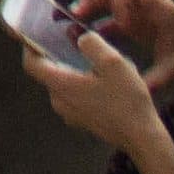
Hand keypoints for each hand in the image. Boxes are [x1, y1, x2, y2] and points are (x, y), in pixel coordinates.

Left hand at [25, 29, 164, 156]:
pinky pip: (74, 97)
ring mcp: (71, 114)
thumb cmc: (128, 102)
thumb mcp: (113, 62)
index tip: (35, 33)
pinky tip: (101, 81)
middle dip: (55, 56)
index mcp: (61, 86)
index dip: (29, 46)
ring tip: (92, 61)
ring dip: (71, 71)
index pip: (31, 64)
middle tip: (68, 42)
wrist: (144, 140)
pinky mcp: (83, 122)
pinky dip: (80, 85)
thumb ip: (91, 43)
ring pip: (62, 85)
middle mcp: (60, 102)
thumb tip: (79, 39)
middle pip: (47, 73)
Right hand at [70, 0, 173, 84]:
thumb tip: (134, 94)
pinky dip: (98, 12)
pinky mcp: (135, 16)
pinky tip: (86, 26)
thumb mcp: (173, 70)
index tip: (120, 21)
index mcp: (158, 6)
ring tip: (77, 8)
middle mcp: (146, 1)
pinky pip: (112, 6)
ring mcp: (139, 6)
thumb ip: (154, 80)